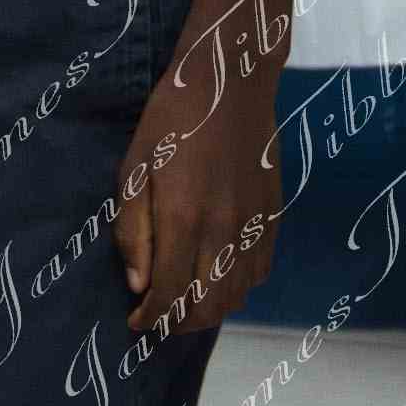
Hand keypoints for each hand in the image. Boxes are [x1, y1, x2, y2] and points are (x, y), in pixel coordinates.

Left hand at [115, 51, 284, 340]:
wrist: (231, 81)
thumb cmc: (172, 120)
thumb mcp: (134, 168)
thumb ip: (133, 230)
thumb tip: (138, 284)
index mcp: (183, 218)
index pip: (168, 295)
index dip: (150, 318)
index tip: (135, 321)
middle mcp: (223, 231)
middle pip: (206, 306)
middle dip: (177, 324)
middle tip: (157, 319)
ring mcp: (253, 226)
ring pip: (236, 296)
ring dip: (208, 311)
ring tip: (185, 305)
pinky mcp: (272, 216)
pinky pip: (259, 273)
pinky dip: (238, 289)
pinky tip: (219, 280)